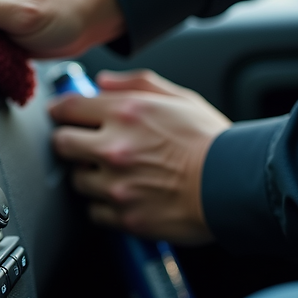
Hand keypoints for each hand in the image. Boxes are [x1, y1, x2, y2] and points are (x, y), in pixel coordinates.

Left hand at [49, 69, 231, 243]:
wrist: (235, 185)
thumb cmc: (212, 142)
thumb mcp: (179, 98)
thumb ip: (135, 84)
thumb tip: (101, 82)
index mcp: (126, 113)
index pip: (68, 107)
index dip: (61, 110)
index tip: (63, 115)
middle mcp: (115, 147)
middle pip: (61, 144)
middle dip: (68, 142)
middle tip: (82, 145)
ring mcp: (117, 184)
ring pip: (76, 180)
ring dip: (88, 176)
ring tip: (114, 173)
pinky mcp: (125, 216)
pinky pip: (94, 211)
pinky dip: (104, 205)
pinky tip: (124, 196)